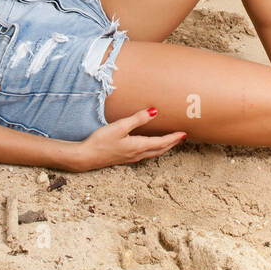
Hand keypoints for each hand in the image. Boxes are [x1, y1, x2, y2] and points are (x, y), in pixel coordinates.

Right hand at [70, 107, 186, 171]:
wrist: (86, 157)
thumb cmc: (101, 141)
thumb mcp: (119, 127)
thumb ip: (137, 119)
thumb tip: (154, 112)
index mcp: (138, 146)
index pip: (161, 142)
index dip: (174, 138)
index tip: (184, 133)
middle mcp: (137, 154)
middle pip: (160, 149)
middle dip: (172, 144)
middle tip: (182, 138)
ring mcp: (130, 157)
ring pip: (152, 153)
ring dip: (163, 147)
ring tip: (170, 142)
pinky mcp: (124, 158)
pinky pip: (144, 154)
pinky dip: (153, 149)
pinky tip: (148, 146)